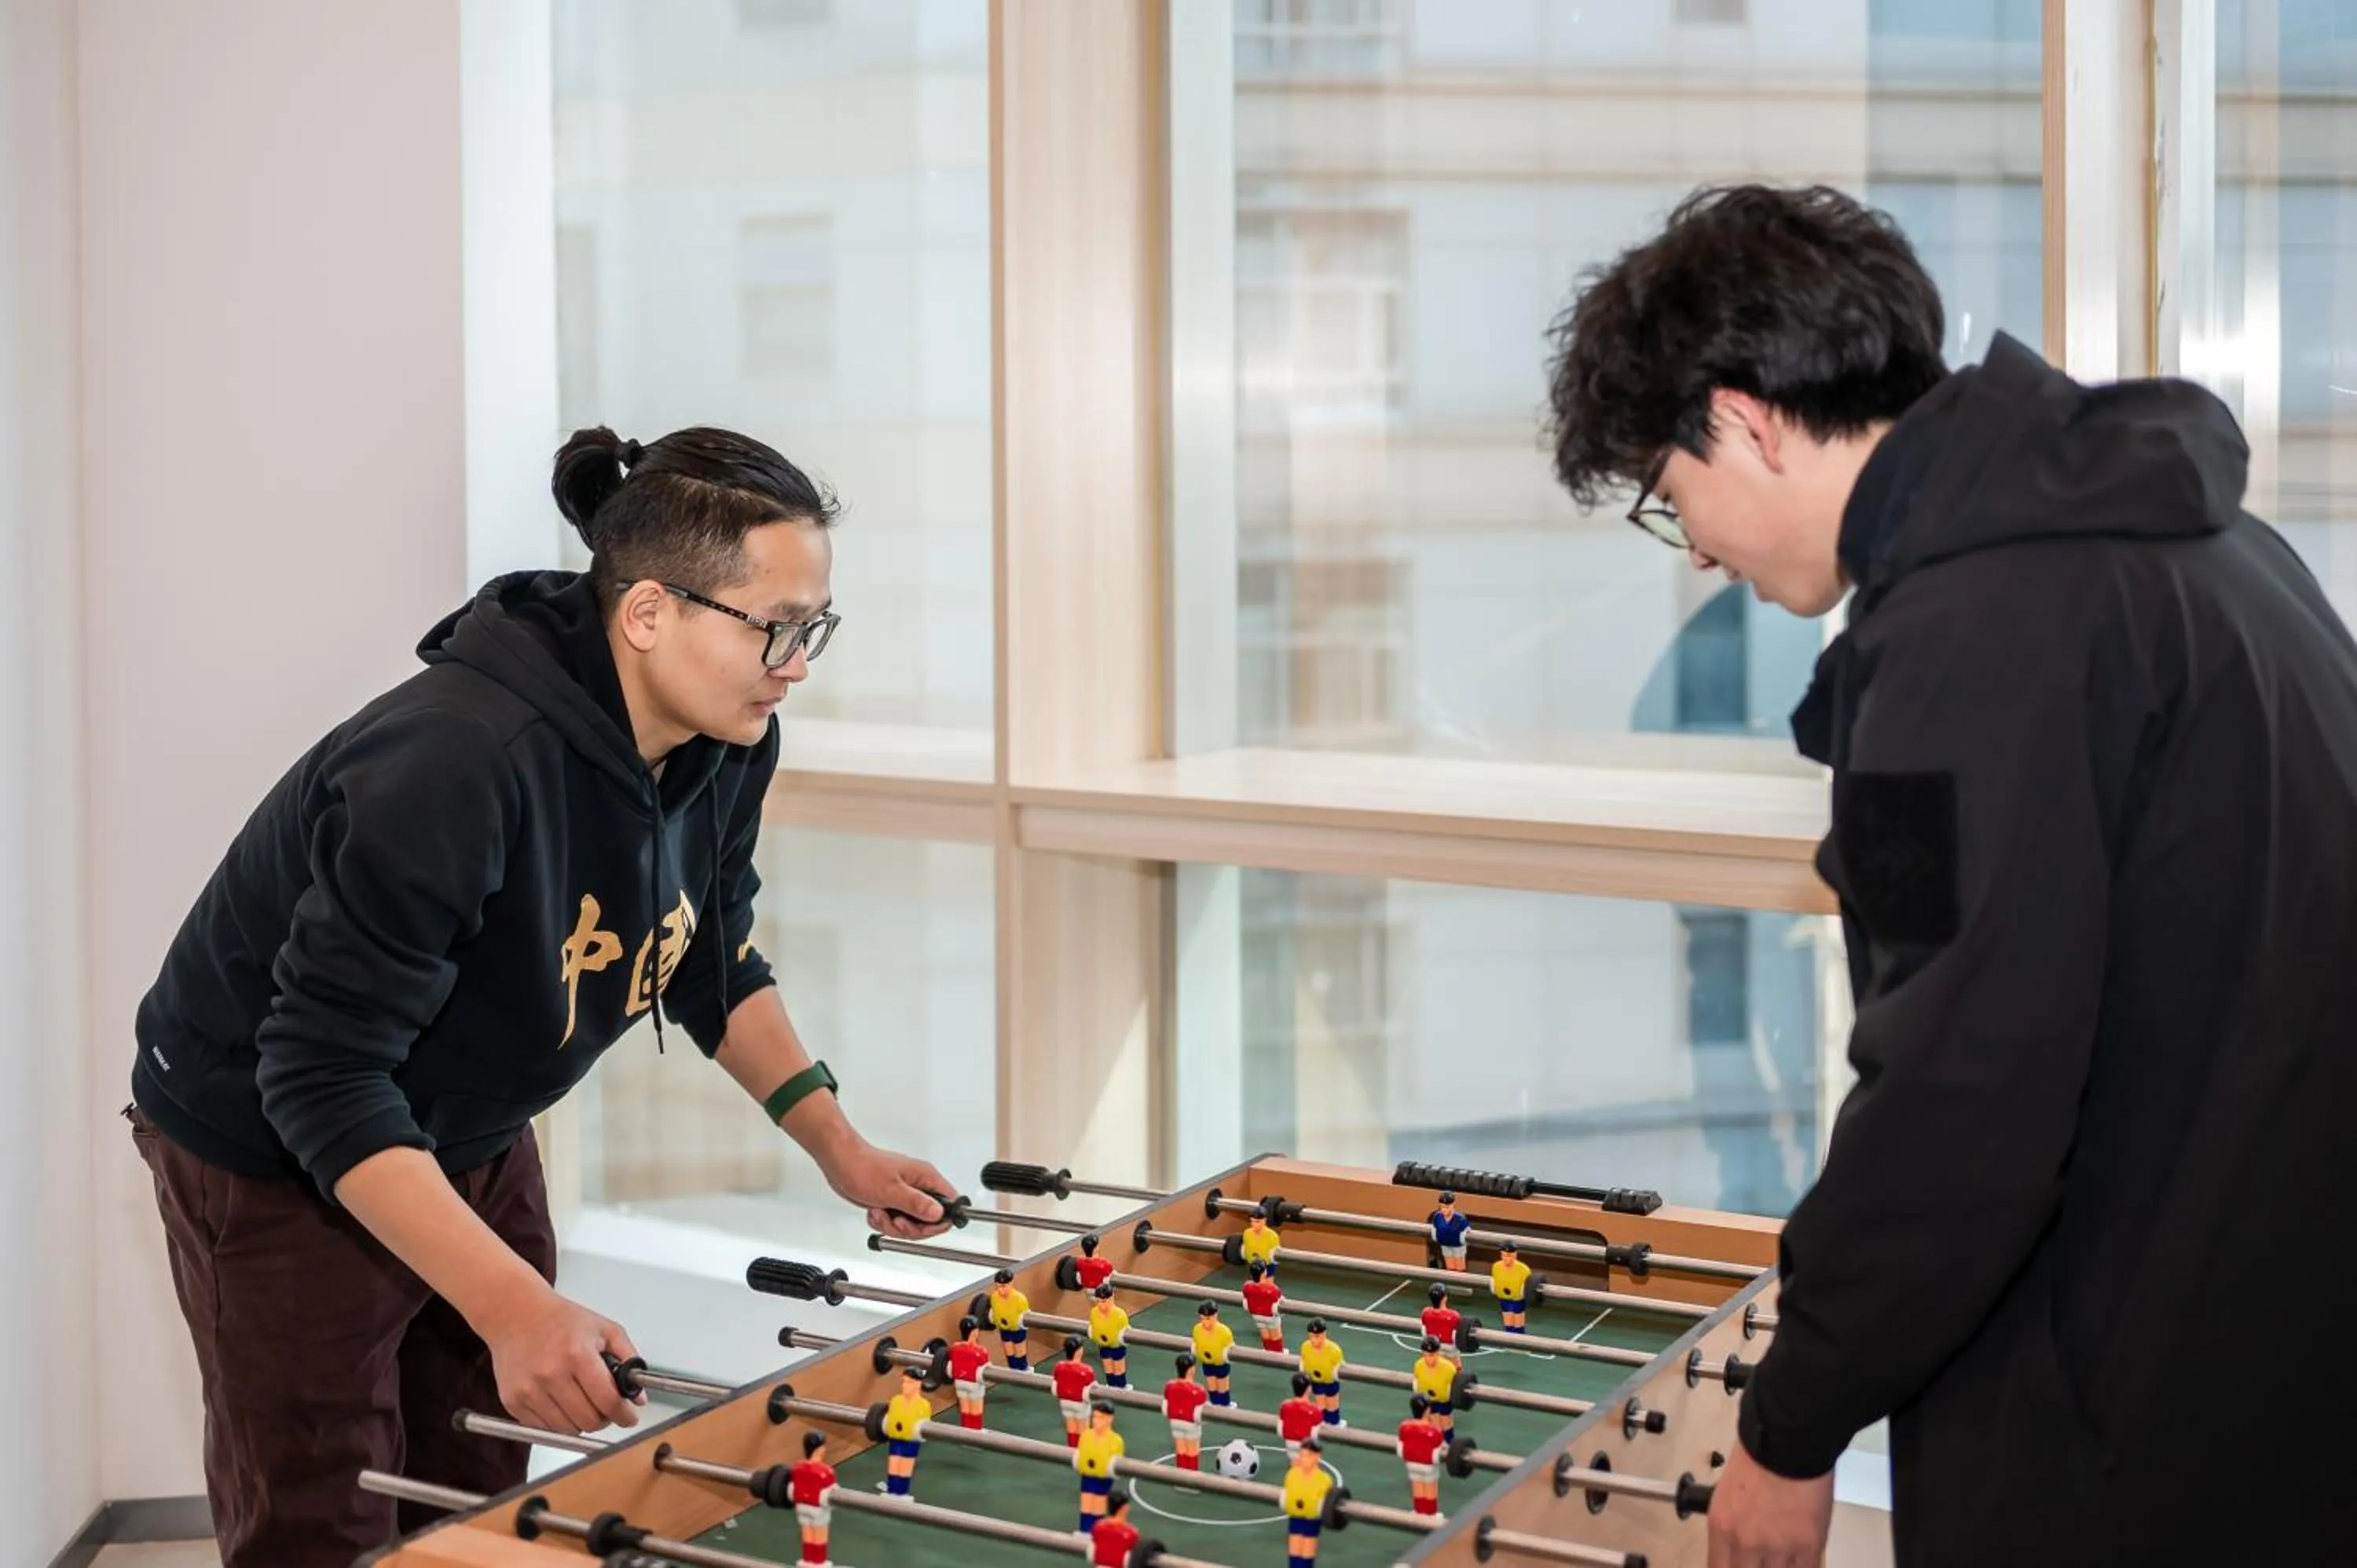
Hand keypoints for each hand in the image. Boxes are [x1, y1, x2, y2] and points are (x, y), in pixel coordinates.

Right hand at [474, 1281, 646, 1435]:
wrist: (516, 1314)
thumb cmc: (561, 1320)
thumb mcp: (605, 1329)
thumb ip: (628, 1360)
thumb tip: (639, 1397)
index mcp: (577, 1354)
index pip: (608, 1401)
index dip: (624, 1415)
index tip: (629, 1417)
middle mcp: (551, 1374)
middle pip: (589, 1421)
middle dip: (605, 1418)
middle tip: (606, 1407)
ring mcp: (529, 1390)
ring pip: (567, 1429)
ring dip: (581, 1422)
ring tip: (584, 1402)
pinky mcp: (513, 1401)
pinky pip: (544, 1429)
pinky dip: (558, 1422)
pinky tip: (562, 1402)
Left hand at [814, 1135, 957, 1238]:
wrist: (841, 1162)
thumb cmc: (863, 1168)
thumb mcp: (891, 1190)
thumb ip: (916, 1204)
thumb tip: (939, 1213)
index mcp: (925, 1178)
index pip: (949, 1204)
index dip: (938, 1221)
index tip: (921, 1226)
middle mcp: (919, 1186)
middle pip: (929, 1220)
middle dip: (910, 1227)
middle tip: (896, 1221)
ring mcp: (906, 1194)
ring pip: (912, 1224)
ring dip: (893, 1226)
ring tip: (881, 1213)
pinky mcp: (893, 1201)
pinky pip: (896, 1221)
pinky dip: (884, 1222)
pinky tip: (875, 1212)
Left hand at [1707, 1442, 1834, 1567]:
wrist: (1788, 1441)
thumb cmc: (1759, 1456)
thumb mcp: (1727, 1494)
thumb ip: (1732, 1526)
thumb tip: (1738, 1547)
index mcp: (1721, 1528)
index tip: (1737, 1566)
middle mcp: (1745, 1543)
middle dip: (1754, 1567)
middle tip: (1762, 1558)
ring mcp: (1778, 1548)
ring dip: (1779, 1565)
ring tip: (1781, 1554)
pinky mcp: (1808, 1546)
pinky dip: (1801, 1567)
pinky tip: (1800, 1560)